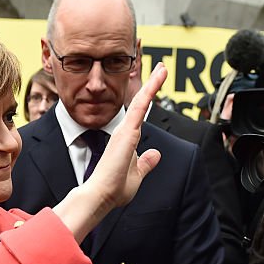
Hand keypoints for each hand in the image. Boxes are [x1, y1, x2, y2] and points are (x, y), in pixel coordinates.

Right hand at [53, 64, 166, 240]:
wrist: (101, 195)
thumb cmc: (114, 189)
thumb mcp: (137, 174)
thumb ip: (146, 163)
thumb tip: (155, 154)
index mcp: (128, 141)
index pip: (140, 115)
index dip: (148, 99)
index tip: (155, 86)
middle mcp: (125, 132)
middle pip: (140, 102)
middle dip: (151, 84)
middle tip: (161, 68)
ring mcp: (125, 130)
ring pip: (140, 100)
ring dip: (153, 83)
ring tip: (163, 68)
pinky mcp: (127, 132)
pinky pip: (140, 106)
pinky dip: (150, 91)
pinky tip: (158, 79)